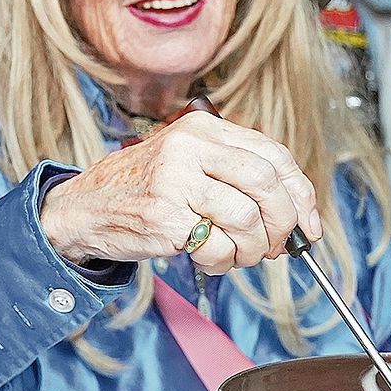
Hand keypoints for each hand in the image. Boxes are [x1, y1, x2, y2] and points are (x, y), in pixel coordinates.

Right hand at [38, 111, 322, 270]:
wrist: (82, 208)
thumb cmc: (144, 190)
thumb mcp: (188, 162)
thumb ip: (236, 176)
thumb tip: (296, 217)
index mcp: (202, 127)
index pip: (274, 155)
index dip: (301, 195)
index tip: (308, 226)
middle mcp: (189, 147)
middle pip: (267, 185)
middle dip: (282, 225)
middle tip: (275, 247)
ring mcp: (174, 180)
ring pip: (247, 219)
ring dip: (251, 250)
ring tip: (235, 256)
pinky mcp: (162, 217)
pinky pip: (217, 246)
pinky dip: (222, 263)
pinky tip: (208, 260)